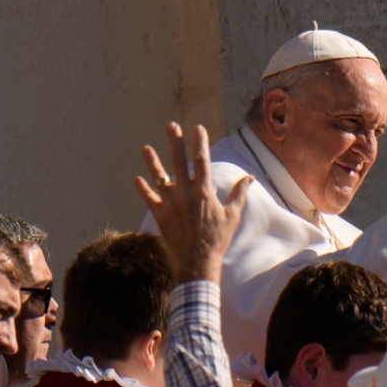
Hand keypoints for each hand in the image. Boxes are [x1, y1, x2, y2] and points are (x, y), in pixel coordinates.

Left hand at [135, 123, 250, 283]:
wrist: (198, 261)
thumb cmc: (218, 239)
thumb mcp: (232, 216)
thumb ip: (239, 194)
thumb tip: (249, 178)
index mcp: (204, 191)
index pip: (202, 160)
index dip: (200, 143)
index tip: (197, 128)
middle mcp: (185, 193)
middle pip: (178, 161)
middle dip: (175, 142)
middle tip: (170, 126)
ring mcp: (170, 203)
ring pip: (159, 178)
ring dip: (152, 162)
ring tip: (145, 148)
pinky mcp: (160, 215)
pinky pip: (149, 199)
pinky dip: (142, 189)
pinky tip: (136, 179)